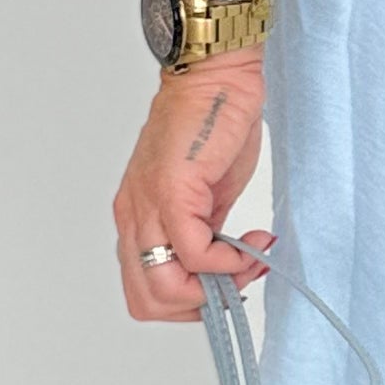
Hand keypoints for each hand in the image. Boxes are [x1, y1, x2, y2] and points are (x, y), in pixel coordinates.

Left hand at [114, 53, 275, 323]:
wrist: (218, 77)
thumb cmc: (214, 124)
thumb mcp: (206, 198)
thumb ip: (204, 236)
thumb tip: (221, 273)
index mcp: (136, 218)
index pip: (143, 292)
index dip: (187, 304)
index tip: (226, 287)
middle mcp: (133, 216)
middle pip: (147, 302)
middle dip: (200, 306)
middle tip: (238, 282)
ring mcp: (148, 206)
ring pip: (164, 288)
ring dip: (216, 288)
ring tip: (250, 262)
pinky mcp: (172, 193)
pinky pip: (193, 254)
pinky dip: (227, 262)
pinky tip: (252, 244)